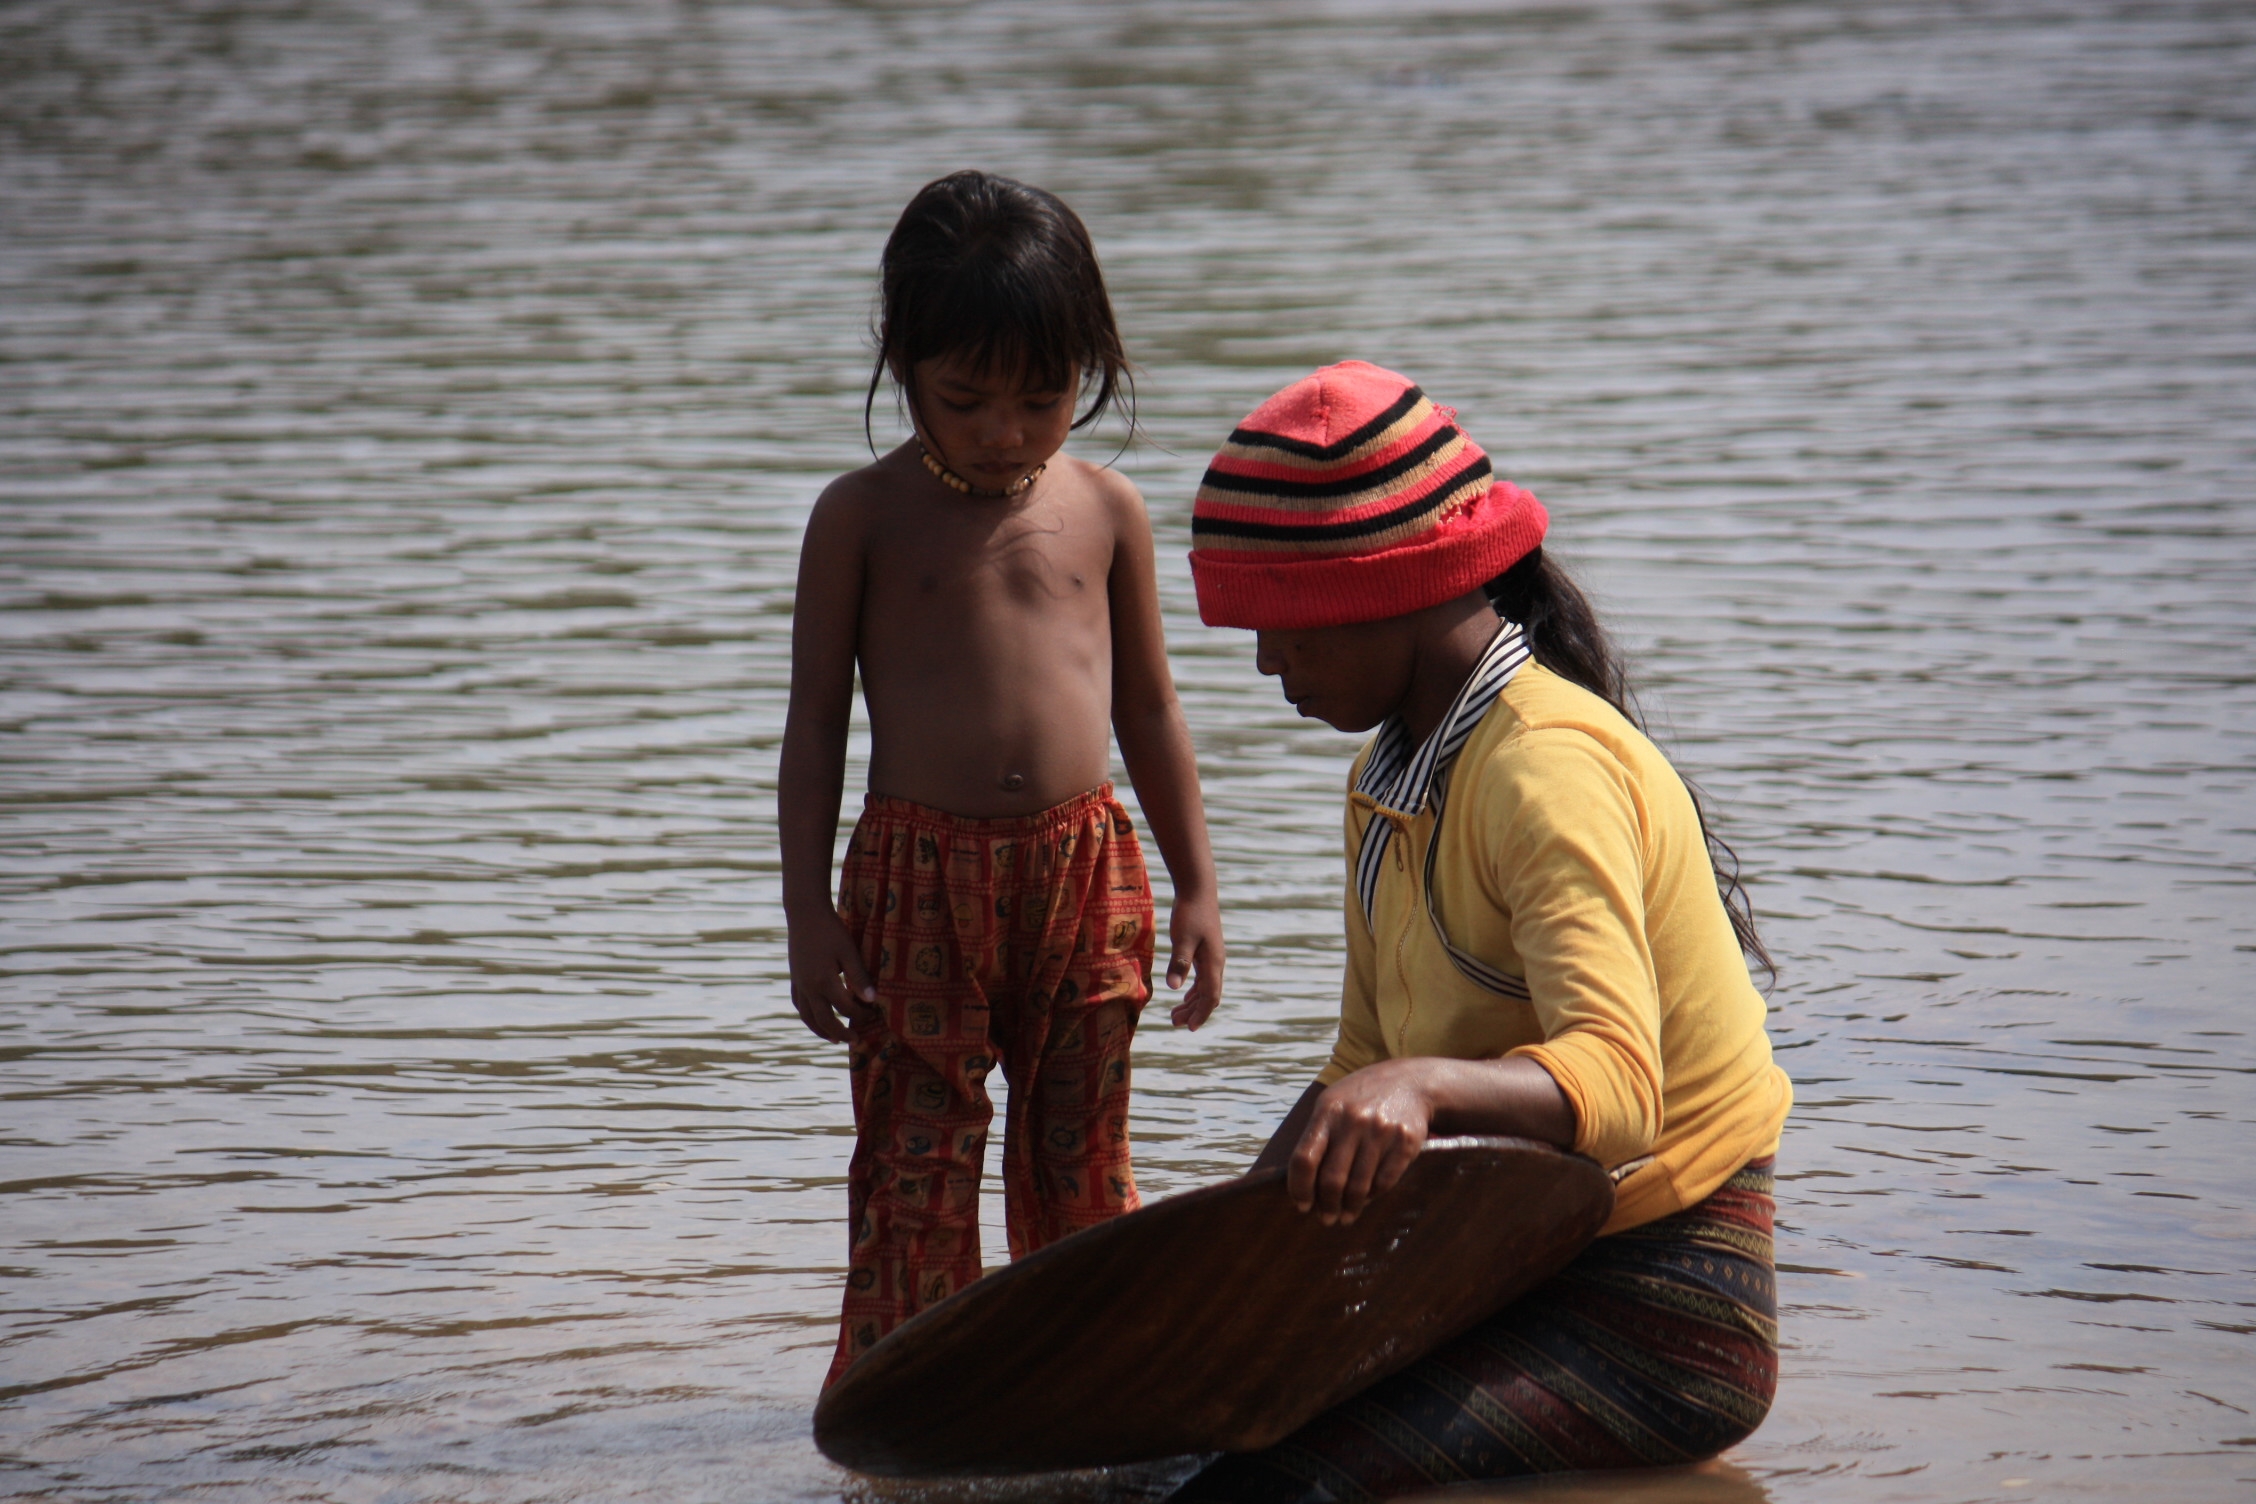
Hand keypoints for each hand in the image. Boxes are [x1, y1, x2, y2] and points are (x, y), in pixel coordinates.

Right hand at [786, 908, 879, 1042]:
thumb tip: (873, 1000)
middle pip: (824, 1020)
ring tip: (834, 1040)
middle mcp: (809, 987)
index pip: (845, 1007)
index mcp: (824, 981)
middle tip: (856, 1040)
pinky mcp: (794, 978)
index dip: (861, 1013)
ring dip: (821, 1030)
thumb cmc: (831, 930)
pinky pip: (799, 1004)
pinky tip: (815, 1018)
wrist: (805, 913)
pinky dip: (808, 1016)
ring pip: (807, 1017)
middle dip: (841, 1033)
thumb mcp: (849, 951)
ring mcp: (799, 984)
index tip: (873, 1013)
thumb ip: (859, 976)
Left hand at [1163, 892, 1224, 1029]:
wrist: (1198, 890)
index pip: (1210, 997)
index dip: (1201, 1015)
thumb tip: (1174, 988)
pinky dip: (1194, 991)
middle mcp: (1216, 964)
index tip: (1189, 1029)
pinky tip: (1183, 996)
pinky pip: (1203, 978)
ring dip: (1192, 1003)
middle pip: (1208, 996)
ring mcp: (1212, 958)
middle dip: (1193, 1013)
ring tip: (1175, 1015)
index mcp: (1213, 963)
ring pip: (1206, 989)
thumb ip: (1179, 963)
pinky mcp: (1205, 952)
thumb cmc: (1190, 913)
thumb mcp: (1182, 939)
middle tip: (1174, 1023)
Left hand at [1287, 1060, 1436, 1224]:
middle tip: (1326, 1219)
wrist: (1410, 1082)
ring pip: (1359, 1186)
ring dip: (1350, 1208)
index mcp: (1328, 1112)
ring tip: (1346, 1216)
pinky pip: (1384, 1181)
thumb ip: (1317, 1137)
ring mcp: (1381, 1131)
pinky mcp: (1405, 1142)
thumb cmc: (1361, 1098)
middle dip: (1327, 1206)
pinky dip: (1374, 1195)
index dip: (1300, 1188)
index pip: (1304, 1159)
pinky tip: (1368, 1198)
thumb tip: (1302, 1182)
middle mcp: (1353, 1121)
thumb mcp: (1333, 1103)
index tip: (1302, 1205)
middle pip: (1332, 1179)